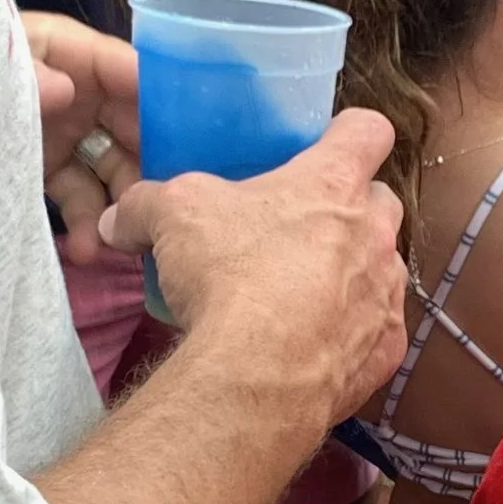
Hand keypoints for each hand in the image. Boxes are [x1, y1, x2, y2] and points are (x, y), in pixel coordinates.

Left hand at [23, 12, 141, 259]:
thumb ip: (25, 76)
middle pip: (129, 121)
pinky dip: (88, 224)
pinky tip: (89, 250)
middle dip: (149, 159)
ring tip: (124, 238)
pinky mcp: (46, 170)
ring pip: (111, 166)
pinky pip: (79, 196)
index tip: (182, 126)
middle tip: (164, 196)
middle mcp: (74, 90)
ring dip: (123, 203)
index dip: (151, 93)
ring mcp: (63, 133)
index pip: (119, 65)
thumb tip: (62, 89)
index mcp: (62, 49)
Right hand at [100, 108, 407, 427]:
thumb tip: (116, 218)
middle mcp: (375, 233)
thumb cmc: (227, 274)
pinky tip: (312, 345)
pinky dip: (351, 334)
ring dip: (351, 273)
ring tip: (301, 294)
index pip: (367, 130)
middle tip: (300, 228)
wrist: (258, 373)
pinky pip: (376, 331)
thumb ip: (144, 206)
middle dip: (350, 209)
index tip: (327, 145)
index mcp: (332, 184)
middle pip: (379, 201)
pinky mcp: (386, 350)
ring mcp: (385, 293)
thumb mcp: (172, 217)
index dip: (350, 132)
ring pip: (381, 268)